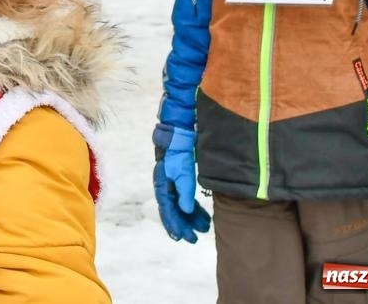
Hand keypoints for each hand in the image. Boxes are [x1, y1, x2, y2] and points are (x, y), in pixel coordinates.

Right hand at [153, 124, 210, 242]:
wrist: (181, 128)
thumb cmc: (181, 147)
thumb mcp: (185, 168)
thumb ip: (185, 188)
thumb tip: (187, 211)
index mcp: (163, 181)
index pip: (167, 207)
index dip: (175, 223)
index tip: (185, 237)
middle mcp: (166, 182)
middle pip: (173, 208)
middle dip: (183, 224)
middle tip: (194, 239)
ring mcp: (173, 179)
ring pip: (180, 204)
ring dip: (190, 217)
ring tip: (204, 227)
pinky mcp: (181, 176)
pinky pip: (185, 197)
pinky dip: (194, 207)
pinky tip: (202, 214)